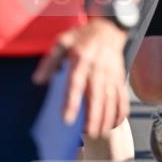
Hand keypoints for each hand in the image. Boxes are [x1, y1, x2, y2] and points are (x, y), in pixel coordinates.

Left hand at [32, 19, 127, 137]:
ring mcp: (111, 73)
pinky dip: (122, 109)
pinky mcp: (120, 76)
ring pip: (111, 98)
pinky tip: (117, 122)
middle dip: (94, 116)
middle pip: (97, 96)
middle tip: (89, 134)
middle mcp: (98, 68)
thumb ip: (50, 61)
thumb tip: (38, 81)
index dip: (72, 102)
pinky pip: (123, 95)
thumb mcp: (62, 42)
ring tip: (100, 133)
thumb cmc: (82, 36)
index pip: (76, 84)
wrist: (109, 28)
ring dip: (107, 117)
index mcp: (81, 59)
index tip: (68, 120)